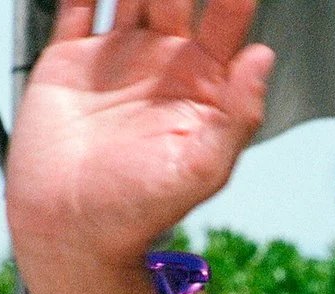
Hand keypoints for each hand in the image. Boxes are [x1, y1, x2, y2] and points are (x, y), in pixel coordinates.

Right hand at [7, 1, 274, 293]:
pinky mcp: (71, 58)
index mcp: (203, 91)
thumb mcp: (204, 168)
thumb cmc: (139, 214)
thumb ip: (239, 114)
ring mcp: (118, 58)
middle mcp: (163, 68)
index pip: (226, 24)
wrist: (70, 230)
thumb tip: (263, 58)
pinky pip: (78, 2)